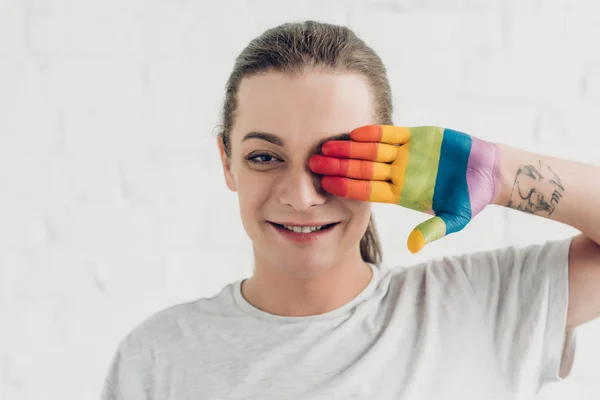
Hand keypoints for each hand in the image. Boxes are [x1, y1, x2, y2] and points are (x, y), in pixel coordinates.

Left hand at [309, 125, 500, 252]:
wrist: (487, 172)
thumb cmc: (471, 198)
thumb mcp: (456, 218)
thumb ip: (434, 231)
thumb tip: (413, 248)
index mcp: (402, 194)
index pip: (367, 191)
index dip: (347, 187)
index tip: (326, 185)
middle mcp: (398, 174)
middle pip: (362, 170)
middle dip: (339, 167)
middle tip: (313, 163)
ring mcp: (405, 155)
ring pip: (371, 151)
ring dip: (349, 149)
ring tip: (326, 146)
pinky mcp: (415, 137)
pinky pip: (390, 134)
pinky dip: (374, 133)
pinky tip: (354, 132)